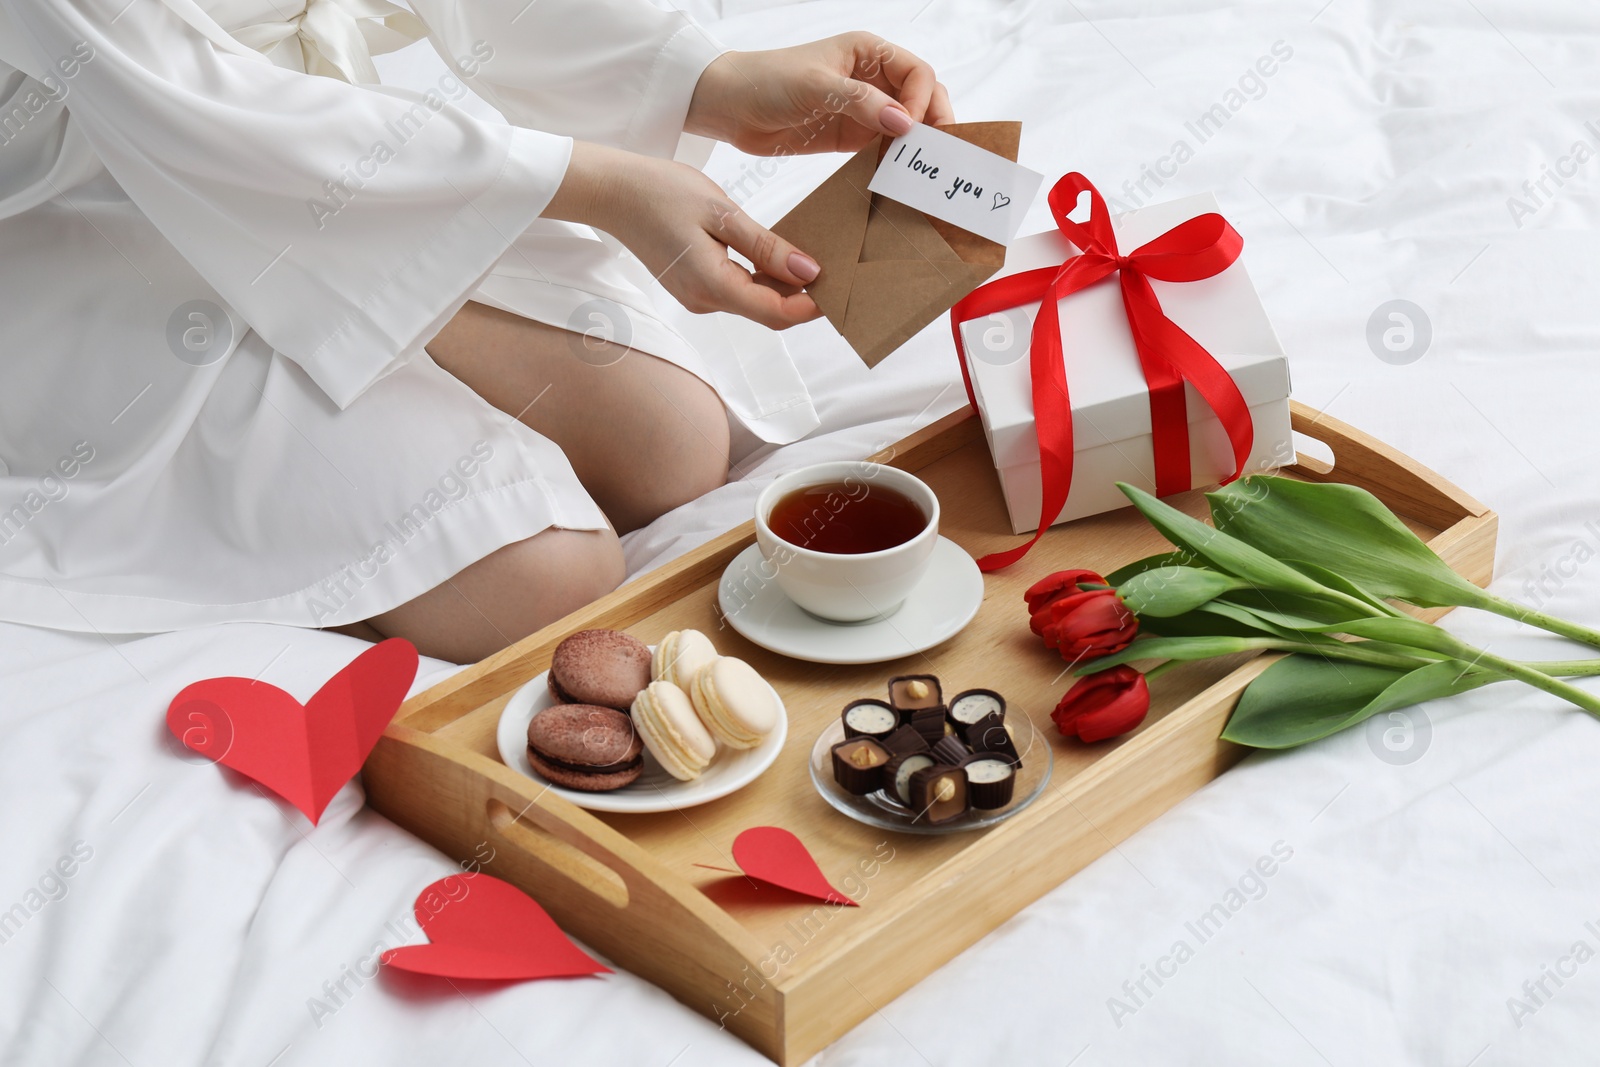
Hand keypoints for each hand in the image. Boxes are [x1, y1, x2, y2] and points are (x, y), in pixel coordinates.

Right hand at [543, 143, 820, 328]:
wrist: (613, 192)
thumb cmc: (661, 193)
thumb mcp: (721, 212)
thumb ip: (767, 247)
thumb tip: (809, 272)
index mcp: (712, 285)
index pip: (775, 312)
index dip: (812, 305)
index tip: (840, 285)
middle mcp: (705, 301)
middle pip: (768, 312)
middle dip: (803, 298)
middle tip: (837, 270)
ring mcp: (698, 297)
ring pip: (755, 302)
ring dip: (784, 287)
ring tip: (814, 258)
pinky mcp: (695, 286)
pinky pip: (739, 291)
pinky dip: (762, 279)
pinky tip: (778, 256)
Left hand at [685, 32, 954, 155]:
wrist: (730, 107)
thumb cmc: (767, 81)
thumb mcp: (815, 86)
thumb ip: (860, 102)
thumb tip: (904, 123)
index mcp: (868, 52)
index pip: (917, 72)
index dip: (922, 99)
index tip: (912, 127)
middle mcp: (871, 78)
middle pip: (921, 97)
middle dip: (932, 121)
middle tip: (936, 153)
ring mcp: (864, 110)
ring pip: (907, 125)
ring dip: (916, 145)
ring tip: (921, 170)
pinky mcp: (851, 137)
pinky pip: (884, 148)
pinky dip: (895, 161)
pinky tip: (897, 176)